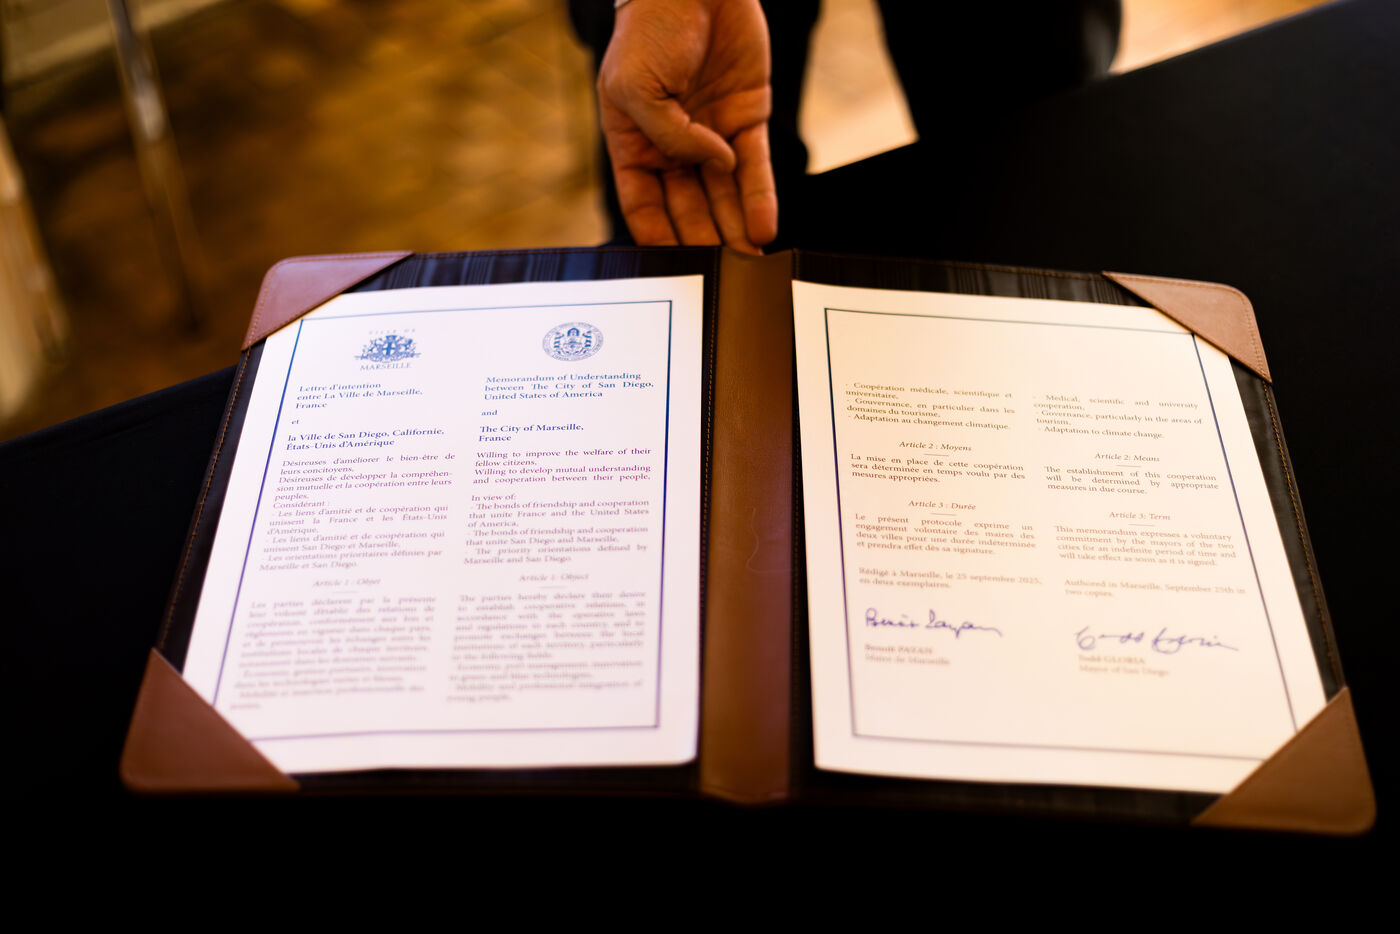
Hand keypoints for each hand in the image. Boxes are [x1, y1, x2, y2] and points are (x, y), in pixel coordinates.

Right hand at [597, 0, 776, 252]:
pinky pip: (756, 169)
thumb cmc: (649, 30)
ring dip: (735, 229)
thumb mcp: (635, 88)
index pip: (643, 204)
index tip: (677, 265)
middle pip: (688, 209)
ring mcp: (711, 135)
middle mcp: (673, 146)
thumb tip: (713, 166)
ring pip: (724, 196)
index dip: (659, 237)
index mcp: (633, 143)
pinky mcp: (746, 118)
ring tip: (748, 261)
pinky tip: (764, 226)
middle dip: (704, 241)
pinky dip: (761, 198)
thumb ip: (669, 136)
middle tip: (721, 273)